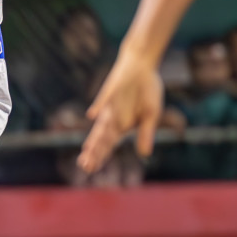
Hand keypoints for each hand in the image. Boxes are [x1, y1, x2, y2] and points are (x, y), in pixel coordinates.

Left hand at [78, 56, 163, 173]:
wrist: (142, 66)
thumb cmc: (147, 91)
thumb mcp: (151, 114)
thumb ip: (146, 133)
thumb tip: (144, 155)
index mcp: (123, 125)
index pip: (109, 145)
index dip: (100, 156)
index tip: (91, 170)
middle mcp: (112, 118)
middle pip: (101, 139)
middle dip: (94, 153)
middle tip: (85, 167)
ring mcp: (109, 106)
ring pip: (100, 126)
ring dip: (95, 138)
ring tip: (86, 151)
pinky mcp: (109, 92)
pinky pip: (104, 100)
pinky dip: (99, 107)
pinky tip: (93, 115)